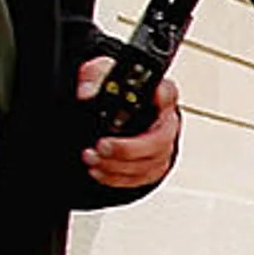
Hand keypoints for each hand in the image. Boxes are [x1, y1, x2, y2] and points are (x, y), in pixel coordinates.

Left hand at [77, 57, 180, 187]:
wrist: (111, 115)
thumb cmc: (114, 92)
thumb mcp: (101, 76)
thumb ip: (92, 78)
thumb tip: (86, 93)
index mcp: (159, 96)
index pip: (168, 93)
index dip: (163, 95)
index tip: (154, 94)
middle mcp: (165, 123)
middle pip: (160, 139)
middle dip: (129, 148)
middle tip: (103, 145)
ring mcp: (161, 147)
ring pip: (148, 163)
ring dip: (116, 165)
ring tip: (92, 157)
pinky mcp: (152, 166)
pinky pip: (140, 178)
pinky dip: (116, 177)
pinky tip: (99, 170)